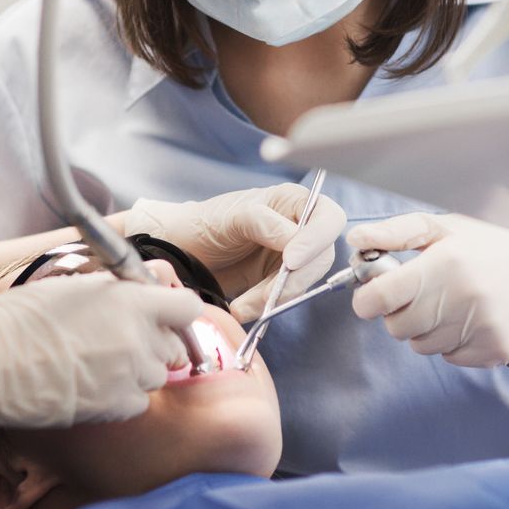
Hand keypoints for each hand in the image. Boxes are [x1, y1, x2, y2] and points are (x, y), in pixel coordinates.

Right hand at [0, 272, 203, 439]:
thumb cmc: (18, 318)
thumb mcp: (70, 285)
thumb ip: (112, 290)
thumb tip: (133, 292)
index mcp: (130, 302)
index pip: (187, 306)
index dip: (176, 310)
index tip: (163, 314)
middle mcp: (139, 339)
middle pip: (175, 344)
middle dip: (156, 341)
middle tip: (126, 340)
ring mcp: (129, 376)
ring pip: (157, 376)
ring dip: (139, 371)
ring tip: (104, 365)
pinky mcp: (114, 408)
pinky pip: (139, 402)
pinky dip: (124, 396)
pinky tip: (97, 386)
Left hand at [125, 184, 346, 319]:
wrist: (181, 252)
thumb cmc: (204, 222)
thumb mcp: (232, 217)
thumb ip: (264, 223)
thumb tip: (295, 240)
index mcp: (293, 202)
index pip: (327, 219)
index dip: (316, 240)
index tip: (291, 261)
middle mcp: (299, 227)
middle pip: (321, 257)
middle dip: (295, 279)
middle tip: (268, 293)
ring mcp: (291, 257)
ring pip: (304, 282)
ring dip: (276, 297)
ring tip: (243, 304)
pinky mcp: (278, 282)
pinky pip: (285, 298)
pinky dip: (266, 306)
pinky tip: (242, 307)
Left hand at [345, 213, 508, 367]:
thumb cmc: (491, 248)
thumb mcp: (445, 229)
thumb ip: (396, 234)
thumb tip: (354, 240)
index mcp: (446, 263)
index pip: (379, 298)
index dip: (369, 298)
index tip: (374, 294)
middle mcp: (464, 298)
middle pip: (397, 328)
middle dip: (401, 313)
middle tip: (424, 294)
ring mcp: (482, 328)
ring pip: (422, 346)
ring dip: (429, 329)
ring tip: (455, 304)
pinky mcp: (496, 351)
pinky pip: (451, 358)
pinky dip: (454, 343)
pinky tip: (474, 320)